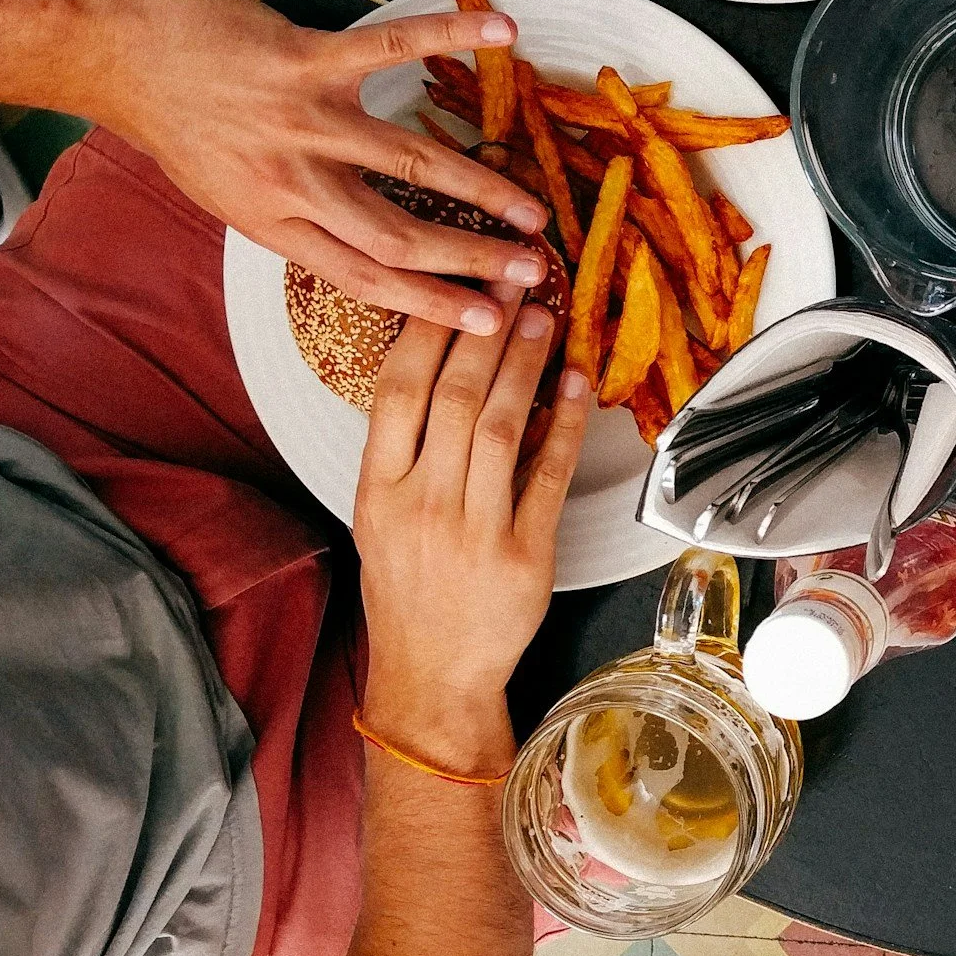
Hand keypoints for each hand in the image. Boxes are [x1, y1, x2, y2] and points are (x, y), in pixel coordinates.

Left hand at [76, 0, 550, 332]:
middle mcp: (291, 181)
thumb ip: (291, 211)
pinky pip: (389, 48)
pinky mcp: (302, 60)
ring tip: (533, 208)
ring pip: (409, 164)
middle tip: (533, 272)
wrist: (110, 50)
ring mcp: (300, 120)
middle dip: (474, 259)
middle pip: (399, 236)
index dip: (433, 304)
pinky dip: (450, 35)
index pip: (365, 277)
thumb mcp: (224, 189)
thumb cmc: (170, 117)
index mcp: (272, 222)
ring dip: (481, 188)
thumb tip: (355, 232)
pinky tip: (502, 32)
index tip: (488, 322)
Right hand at [353, 298, 590, 773]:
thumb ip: (405, 450)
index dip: (429, 331)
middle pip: (456, 398)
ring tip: (543, 318)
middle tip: (511, 281)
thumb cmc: (407, 590)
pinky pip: (550, 476)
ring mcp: (474, 530)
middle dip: (486, 331)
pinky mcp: (525, 555)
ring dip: (526, 365)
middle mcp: (422, 504)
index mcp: (377, 491)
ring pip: (504, 427)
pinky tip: (577, 385)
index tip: (454, 286)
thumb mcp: (380, 517)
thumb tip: (446, 370)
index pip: (397, 392)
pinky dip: (567, 426)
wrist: (432, 674)